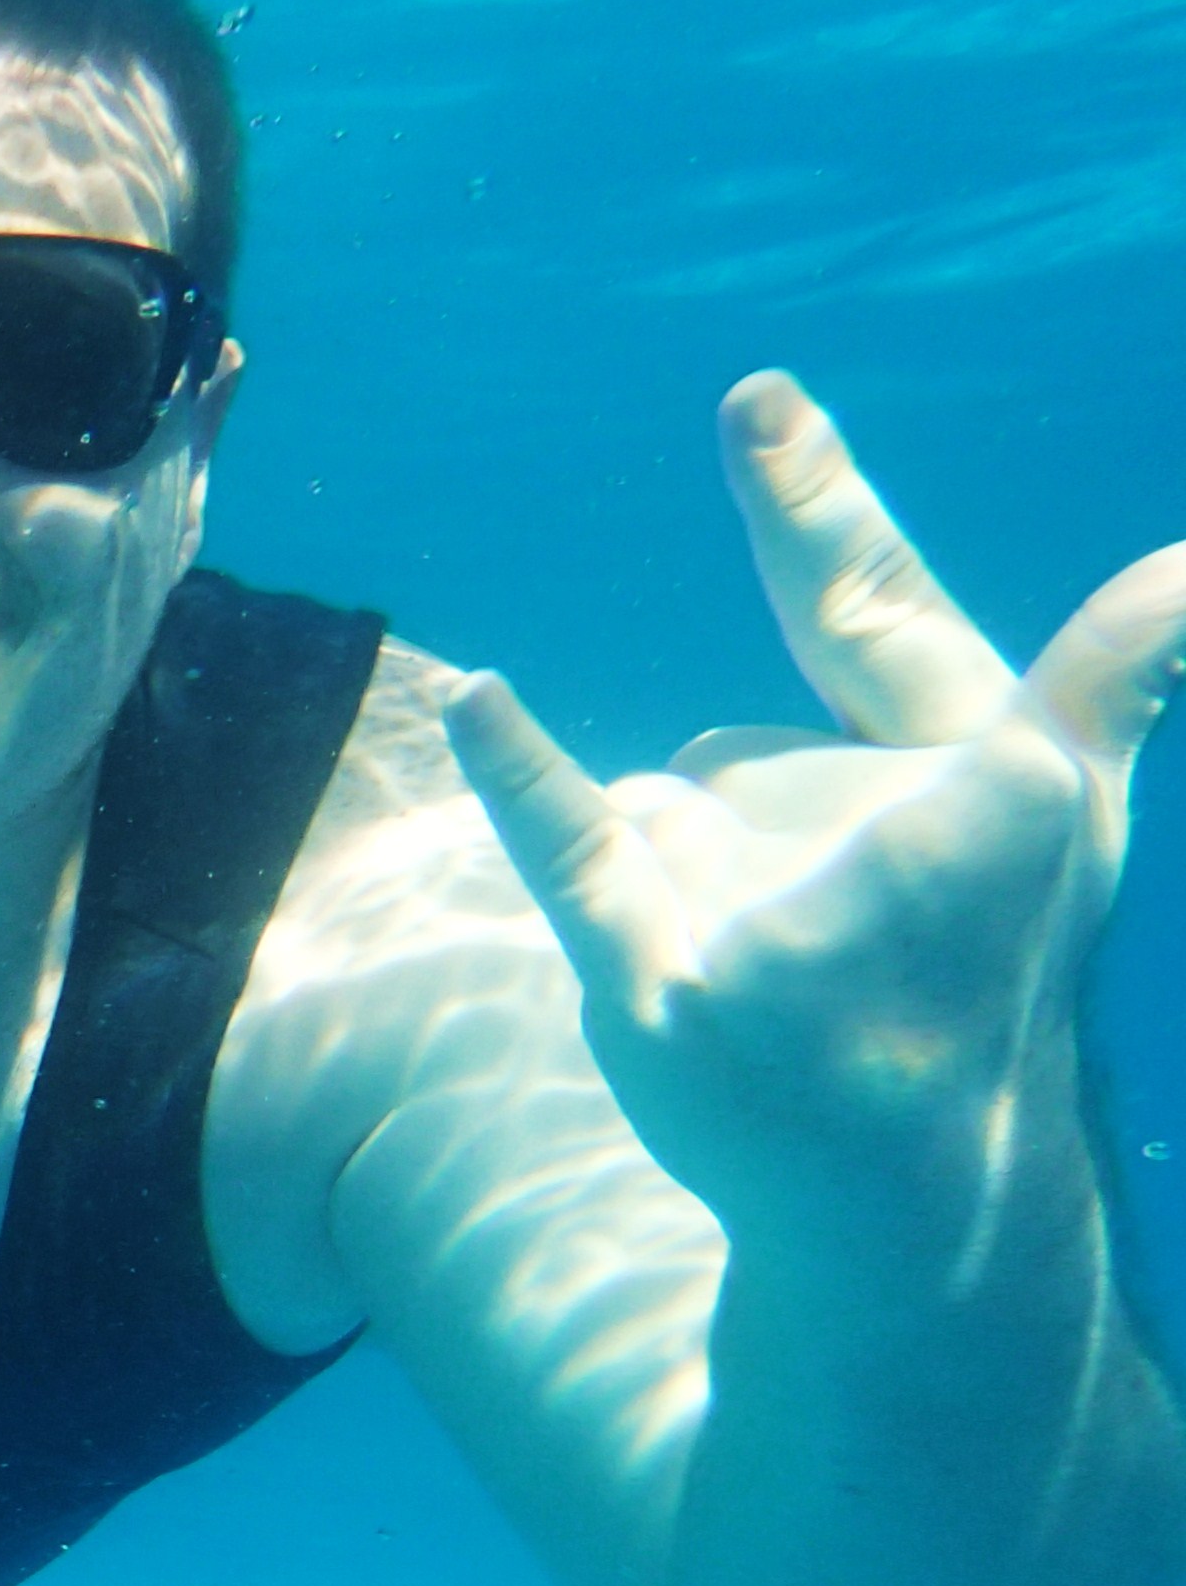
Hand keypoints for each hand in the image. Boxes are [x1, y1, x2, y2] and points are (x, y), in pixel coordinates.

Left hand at [445, 373, 1185, 1262]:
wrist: (915, 1191)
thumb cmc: (984, 982)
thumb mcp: (1072, 826)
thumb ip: (1107, 679)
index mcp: (999, 773)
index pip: (874, 610)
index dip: (808, 501)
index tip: (748, 394)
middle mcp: (899, 839)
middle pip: (730, 754)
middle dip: (756, 841)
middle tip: (846, 955)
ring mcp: (783, 923)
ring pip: (658, 817)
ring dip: (689, 893)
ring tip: (781, 995)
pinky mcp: (671, 987)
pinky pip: (570, 845)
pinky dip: (518, 771)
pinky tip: (480, 697)